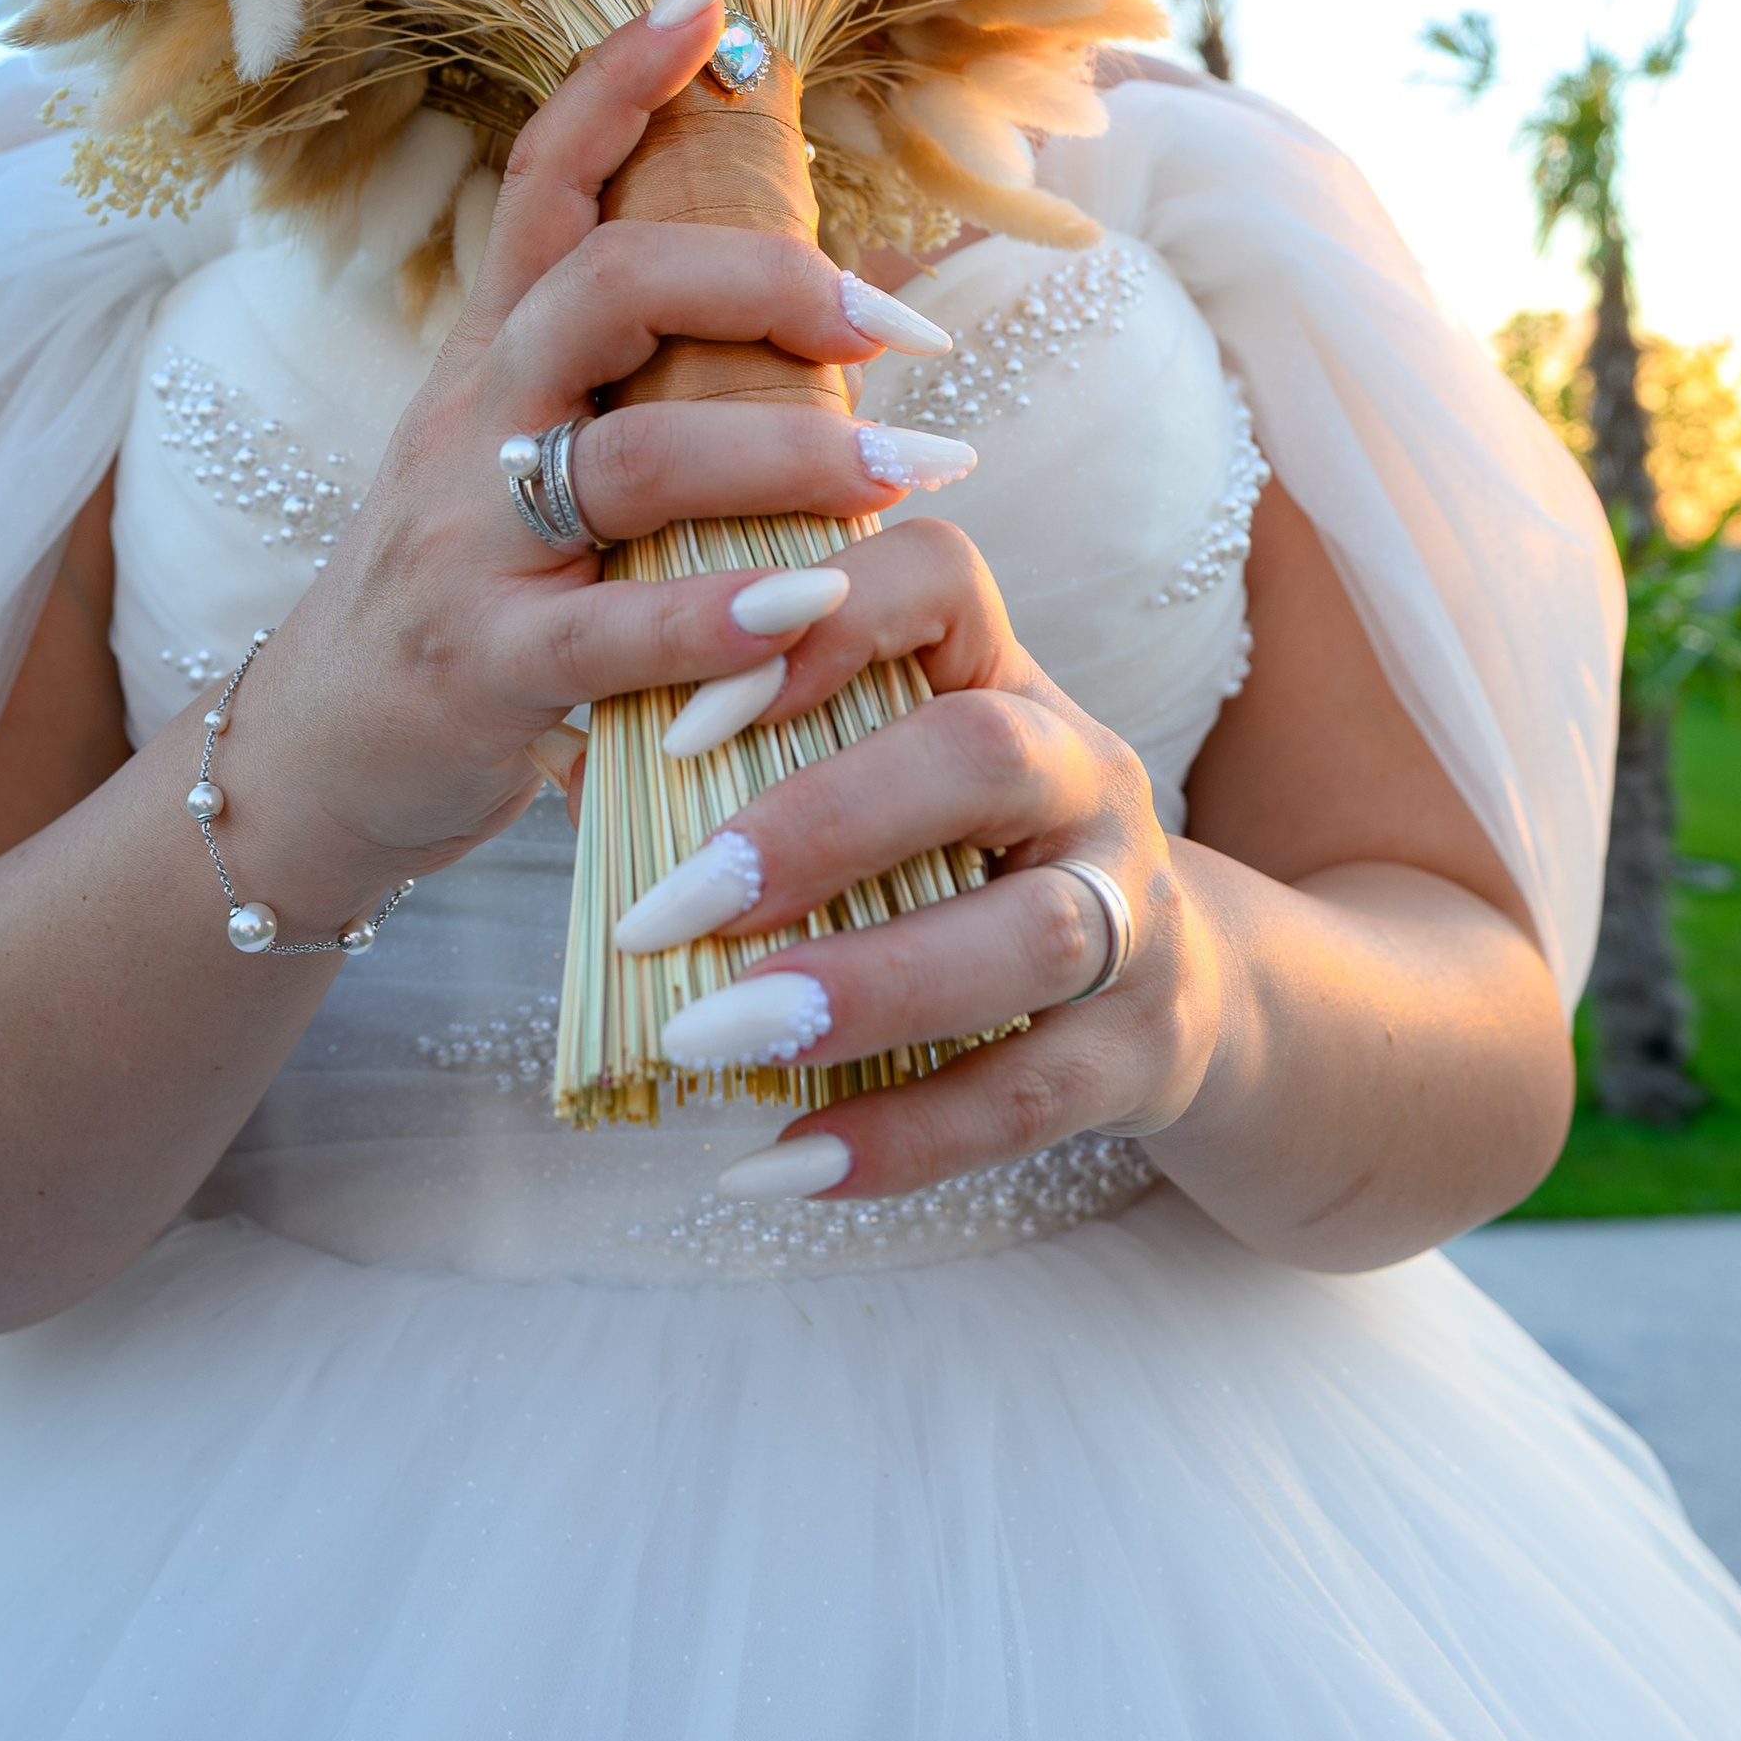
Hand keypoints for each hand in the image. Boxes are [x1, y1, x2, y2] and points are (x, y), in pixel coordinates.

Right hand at [220, 0, 967, 898]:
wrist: (326, 749)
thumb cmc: (484, 582)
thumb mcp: (542, 450)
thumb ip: (668, 375)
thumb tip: (856, 284)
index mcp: (496, 346)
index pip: (548, 173)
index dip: (624, 70)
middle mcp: (472, 416)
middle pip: (608, 286)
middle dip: (771, 282)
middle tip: (903, 328)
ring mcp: (467, 536)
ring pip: (632, 454)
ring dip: (795, 455)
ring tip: (916, 471)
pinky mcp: (482, 664)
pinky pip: (609, 627)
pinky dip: (719, 612)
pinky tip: (810, 605)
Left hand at [607, 518, 1231, 1200]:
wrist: (1175, 989)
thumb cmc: (960, 860)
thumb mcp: (884, 777)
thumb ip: (748, 758)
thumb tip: (565, 750)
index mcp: (1002, 675)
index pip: (940, 577)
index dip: (821, 626)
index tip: (682, 722)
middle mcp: (1084, 773)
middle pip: (987, 755)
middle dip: (820, 827)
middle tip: (663, 914)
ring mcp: (1133, 911)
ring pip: (1029, 934)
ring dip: (862, 988)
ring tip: (710, 1040)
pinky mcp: (1143, 1047)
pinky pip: (1031, 1095)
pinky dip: (900, 1135)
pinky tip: (776, 1163)